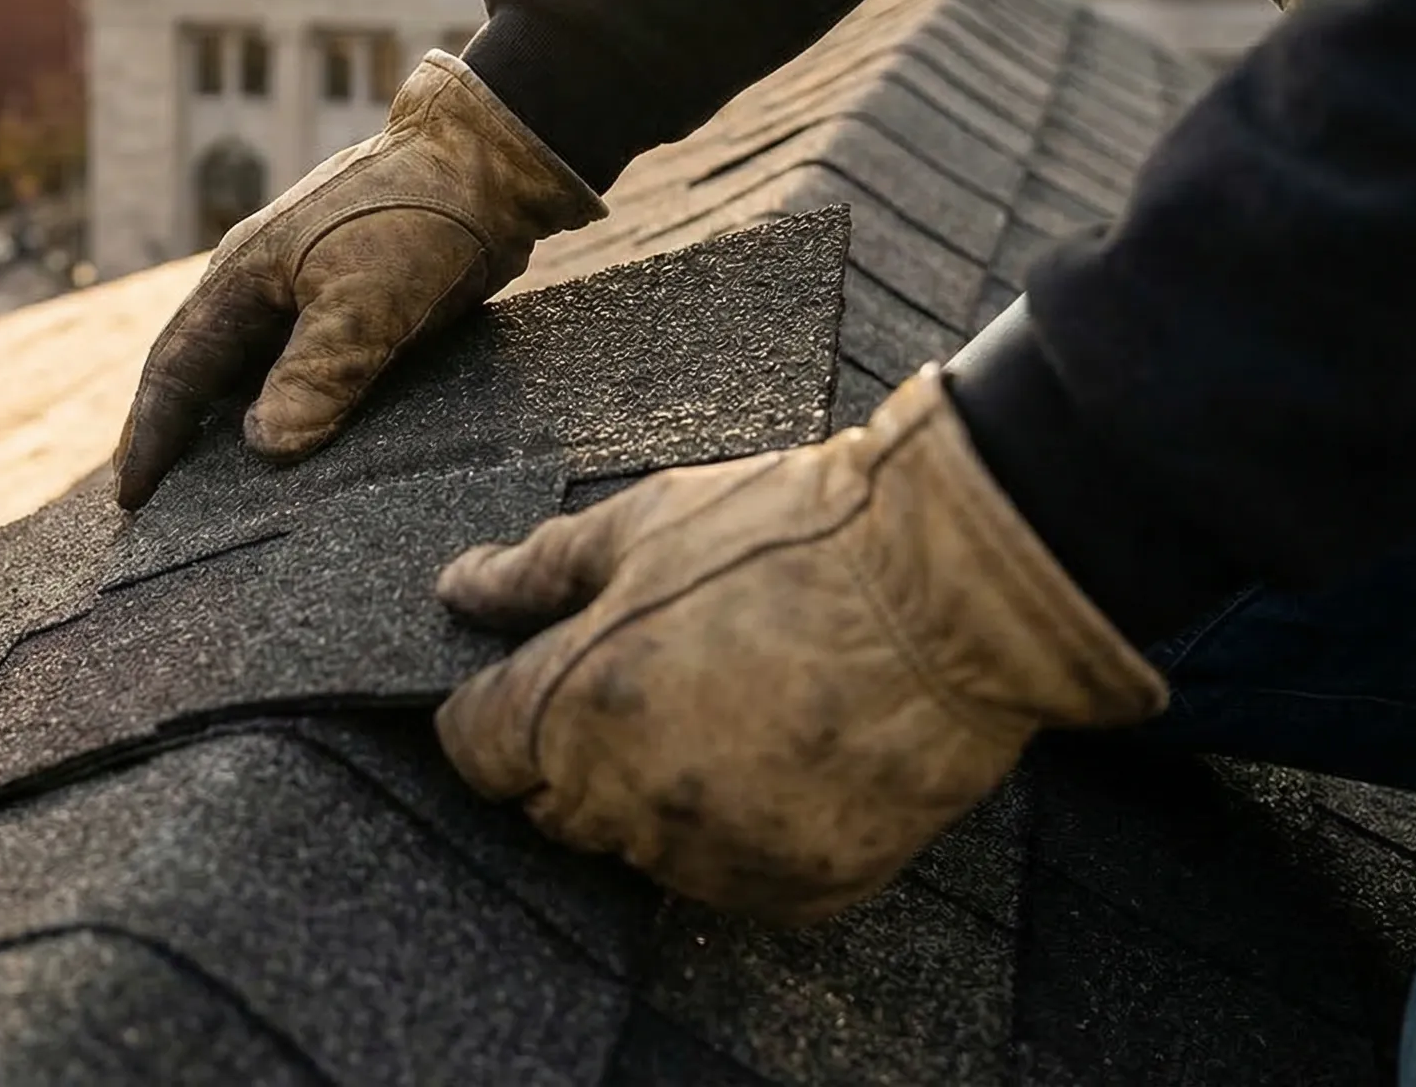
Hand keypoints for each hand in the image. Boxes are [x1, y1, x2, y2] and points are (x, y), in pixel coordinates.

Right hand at [113, 51, 605, 509]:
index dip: (151, 436)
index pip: (176, 369)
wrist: (487, 162)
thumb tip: (264, 448)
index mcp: (241, 277)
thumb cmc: (418, 220)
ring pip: (248, 369)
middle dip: (174, 433)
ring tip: (216, 484)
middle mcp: (260, 284)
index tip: (130, 496)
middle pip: (200, 372)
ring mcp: (302, 290)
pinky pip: (298, 365)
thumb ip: (314, 376)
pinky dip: (282, 406)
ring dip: (227, 423)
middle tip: (154, 499)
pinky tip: (295, 441)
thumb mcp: (365, 303)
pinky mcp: (348, 301)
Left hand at [432, 366, 1165, 924]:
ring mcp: (720, 857)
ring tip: (731, 706)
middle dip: (571, 752)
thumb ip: (535, 572)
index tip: (526, 676)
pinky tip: (783, 754)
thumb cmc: (793, 536)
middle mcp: (634, 802)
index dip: (492, 707)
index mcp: (576, 708)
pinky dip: (740, 833)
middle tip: (647, 677)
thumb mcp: (643, 525)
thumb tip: (457, 588)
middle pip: (551, 807)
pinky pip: (731, 878)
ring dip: (657, 797)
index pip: (473, 750)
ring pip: (640, 849)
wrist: (958, 590)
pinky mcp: (801, 890)